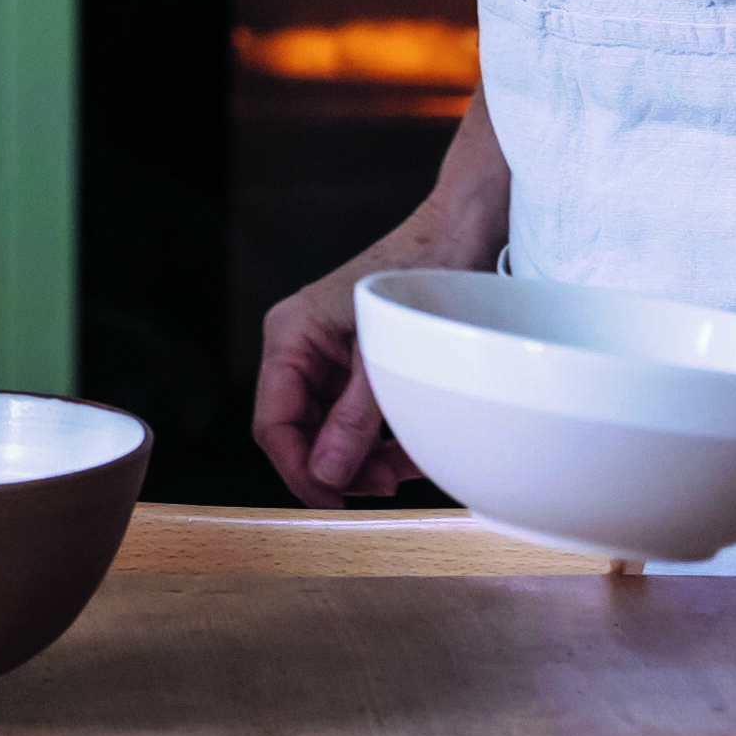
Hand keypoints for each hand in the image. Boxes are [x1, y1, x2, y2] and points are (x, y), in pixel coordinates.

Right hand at [253, 88, 508, 507]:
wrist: (463, 232)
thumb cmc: (425, 273)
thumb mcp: (386, 358)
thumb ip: (353, 420)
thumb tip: (326, 474)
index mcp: (290, 335)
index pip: (272, 424)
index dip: (299, 471)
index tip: (336, 503)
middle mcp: (300, 345)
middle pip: (299, 431)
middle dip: (338, 465)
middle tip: (383, 487)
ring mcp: (327, 353)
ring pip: (329, 429)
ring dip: (366, 457)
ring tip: (406, 468)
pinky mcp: (354, 360)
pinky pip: (354, 414)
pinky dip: (382, 437)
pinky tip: (411, 446)